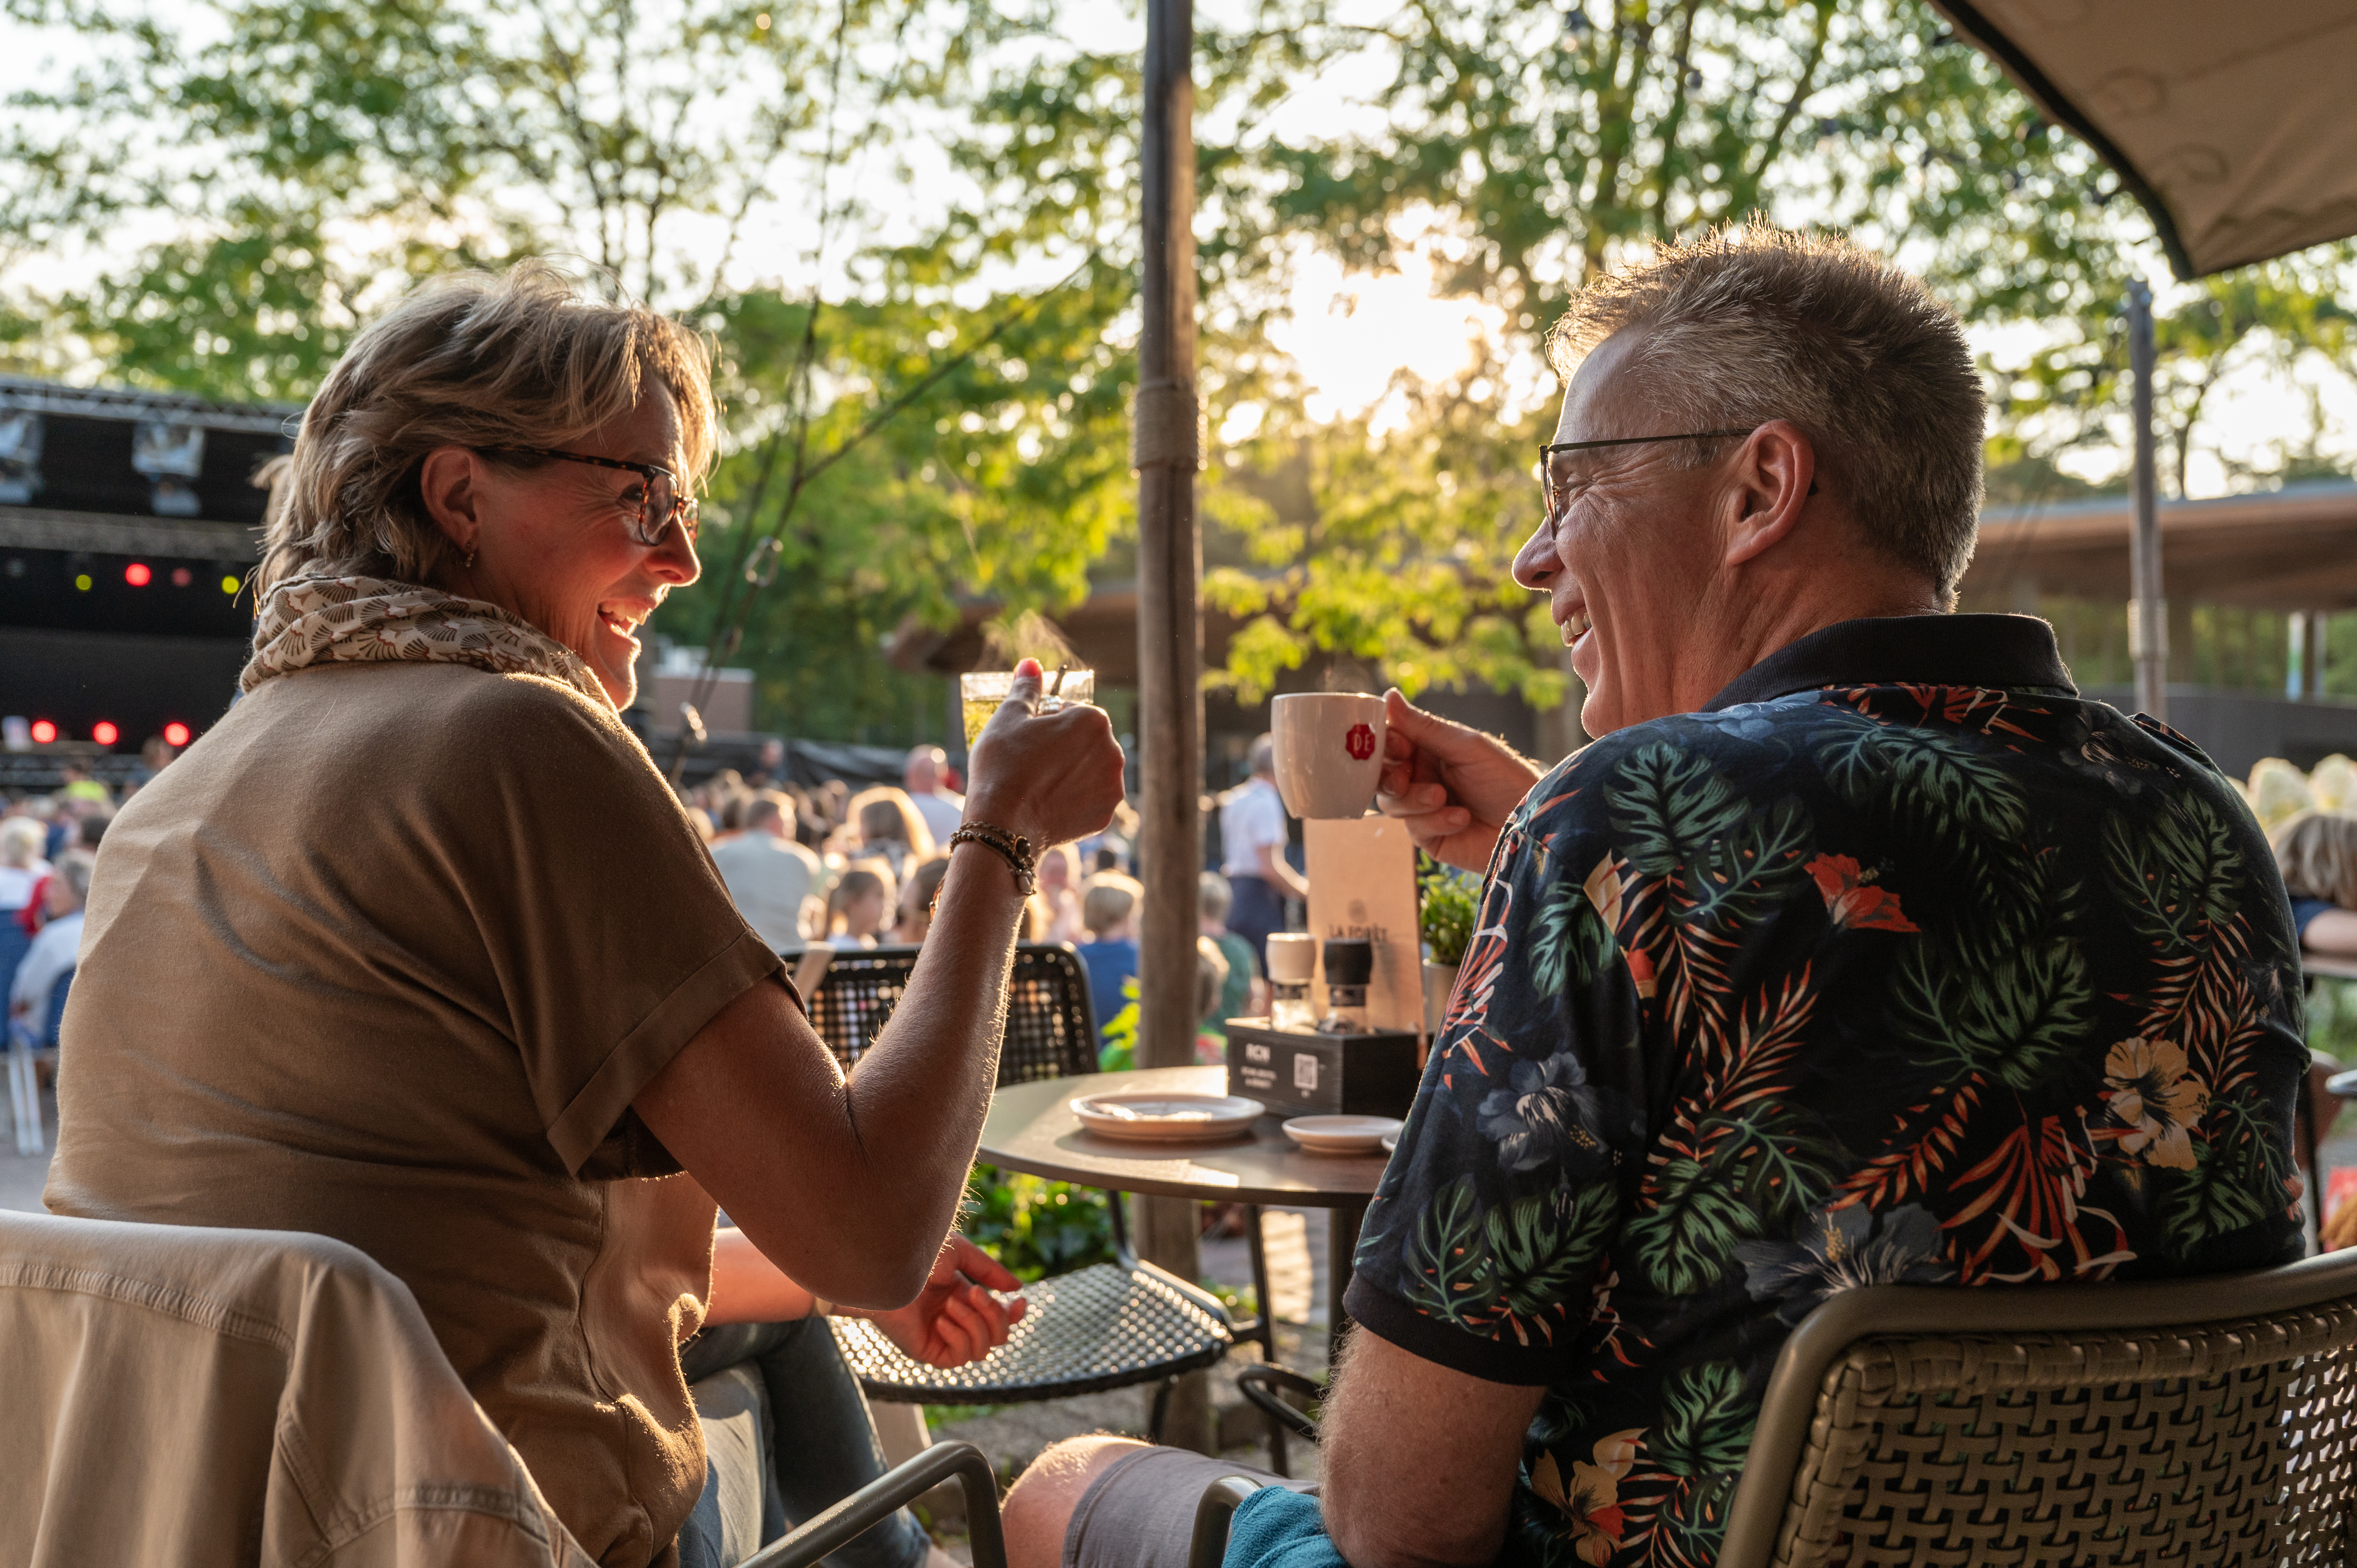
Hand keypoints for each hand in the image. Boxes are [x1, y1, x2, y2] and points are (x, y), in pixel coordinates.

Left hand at [860, 1235, 1027, 1367]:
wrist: (886, 1269)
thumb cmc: (916, 1256)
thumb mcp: (961, 1255)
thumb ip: (990, 1271)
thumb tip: (1017, 1289)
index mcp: (966, 1299)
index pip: (1000, 1319)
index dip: (1014, 1315)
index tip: (1020, 1301)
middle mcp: (957, 1322)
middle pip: (999, 1336)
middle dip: (993, 1314)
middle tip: (973, 1292)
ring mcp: (944, 1338)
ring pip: (983, 1350)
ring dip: (973, 1324)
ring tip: (950, 1305)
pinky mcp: (929, 1352)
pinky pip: (960, 1358)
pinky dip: (958, 1337)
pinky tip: (940, 1320)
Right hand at [963, 657, 1127, 849]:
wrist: (1001, 825)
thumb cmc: (1002, 765)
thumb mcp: (1009, 717)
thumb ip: (1027, 689)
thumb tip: (1031, 664)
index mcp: (1093, 720)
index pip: (1073, 711)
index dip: (1048, 722)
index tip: (1029, 737)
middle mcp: (1112, 751)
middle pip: (1087, 741)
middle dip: (1064, 746)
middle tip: (1032, 761)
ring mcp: (1111, 786)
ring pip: (1091, 771)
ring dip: (1072, 772)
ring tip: (1039, 783)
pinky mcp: (1105, 816)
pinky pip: (1091, 800)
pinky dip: (1074, 800)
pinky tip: (1049, 803)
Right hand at [1374, 689, 1540, 872]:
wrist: (1531, 824)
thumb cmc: (1506, 778)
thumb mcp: (1465, 747)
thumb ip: (1424, 727)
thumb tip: (1388, 695)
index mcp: (1430, 748)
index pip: (1391, 741)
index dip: (1385, 744)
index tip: (1399, 745)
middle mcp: (1423, 776)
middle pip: (1382, 774)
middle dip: (1389, 776)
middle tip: (1404, 778)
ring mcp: (1423, 808)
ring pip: (1391, 803)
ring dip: (1415, 800)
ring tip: (1443, 798)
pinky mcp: (1430, 837)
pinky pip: (1414, 828)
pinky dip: (1435, 822)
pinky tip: (1461, 818)